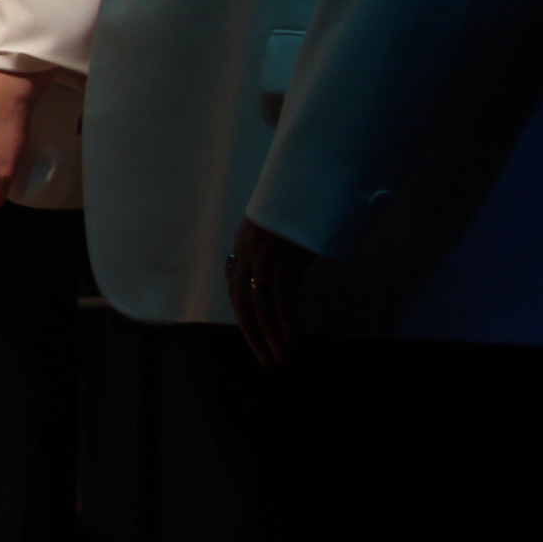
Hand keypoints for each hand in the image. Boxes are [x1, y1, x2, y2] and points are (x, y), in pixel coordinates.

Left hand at [230, 218, 318, 366]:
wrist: (307, 183)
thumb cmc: (296, 207)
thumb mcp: (274, 229)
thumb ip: (268, 253)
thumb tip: (270, 279)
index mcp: (242, 245)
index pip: (234, 289)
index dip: (243, 316)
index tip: (253, 336)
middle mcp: (247, 252)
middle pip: (242, 302)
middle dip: (252, 334)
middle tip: (264, 358)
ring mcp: (265, 256)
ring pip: (261, 305)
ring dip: (270, 334)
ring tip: (279, 355)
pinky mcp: (286, 258)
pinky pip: (282, 296)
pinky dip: (286, 319)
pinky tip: (291, 337)